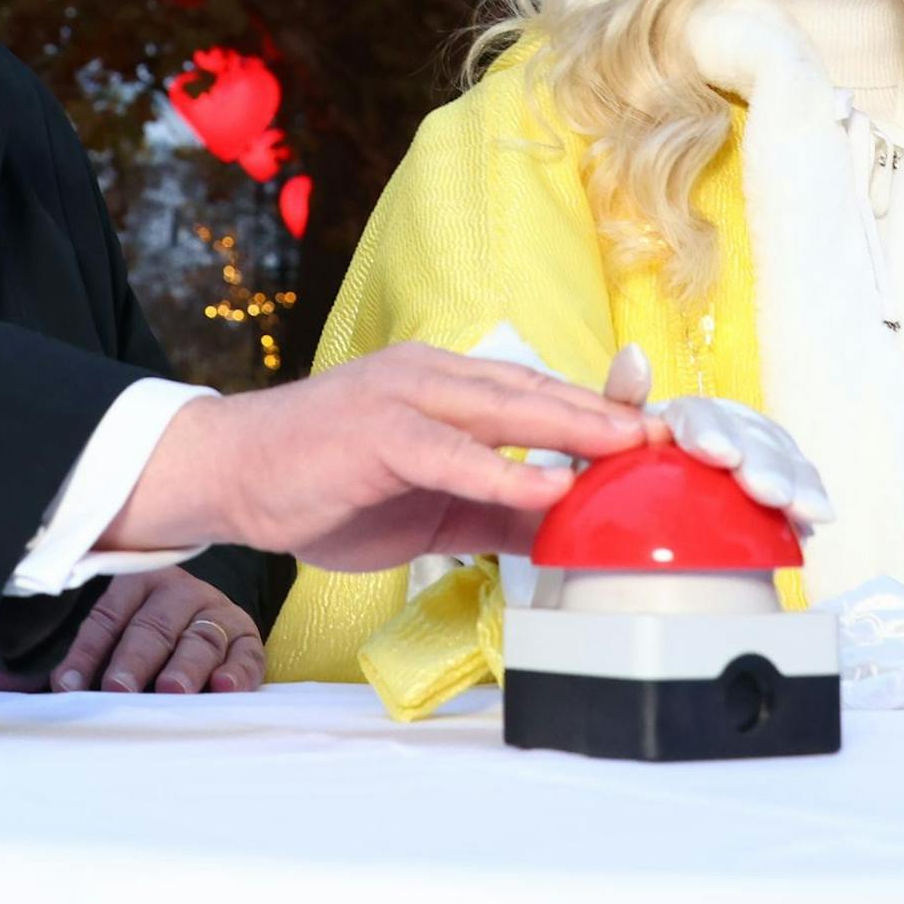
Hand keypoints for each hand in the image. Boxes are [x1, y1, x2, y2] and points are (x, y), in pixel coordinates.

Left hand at [0, 567, 263, 697]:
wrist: (198, 617)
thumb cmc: (137, 634)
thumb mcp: (98, 640)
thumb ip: (56, 663)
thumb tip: (1, 679)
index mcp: (134, 583)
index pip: (104, 617)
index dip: (83, 652)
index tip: (63, 685)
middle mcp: (176, 592)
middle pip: (152, 625)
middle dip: (133, 658)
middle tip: (117, 688)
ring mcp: (213, 613)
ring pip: (198, 637)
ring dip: (184, 665)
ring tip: (169, 691)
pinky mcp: (245, 637)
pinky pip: (246, 652)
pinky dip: (236, 671)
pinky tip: (222, 689)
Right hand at [106, 343, 654, 571]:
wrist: (234, 475)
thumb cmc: (327, 484)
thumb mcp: (430, 503)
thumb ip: (494, 507)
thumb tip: (562, 526)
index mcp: (447, 386)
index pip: (537, 391)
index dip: (600, 407)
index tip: (659, 428)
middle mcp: (433, 377)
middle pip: (534, 390)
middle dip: (605, 412)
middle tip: (669, 433)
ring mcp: (404, 397)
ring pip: (502, 408)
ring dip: (570, 427)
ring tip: (629, 445)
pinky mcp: (377, 433)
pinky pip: (450, 452)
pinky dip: (501, 470)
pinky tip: (545, 485)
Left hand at [602, 344, 832, 536]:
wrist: (641, 509)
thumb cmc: (625, 466)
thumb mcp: (611, 436)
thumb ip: (621, 399)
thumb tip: (634, 355)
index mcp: (685, 416)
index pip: (698, 415)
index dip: (710, 431)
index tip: (719, 454)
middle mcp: (726, 427)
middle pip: (749, 436)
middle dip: (762, 463)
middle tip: (768, 492)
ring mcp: (754, 456)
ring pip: (780, 459)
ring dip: (795, 482)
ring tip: (805, 511)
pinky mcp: (774, 488)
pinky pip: (797, 487)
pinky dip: (808, 499)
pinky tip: (815, 519)